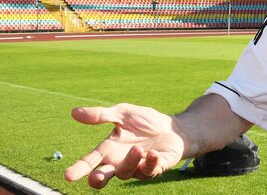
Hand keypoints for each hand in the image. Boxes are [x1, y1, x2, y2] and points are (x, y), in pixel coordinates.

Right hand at [64, 104, 185, 188]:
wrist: (172, 128)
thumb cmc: (144, 122)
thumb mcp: (122, 113)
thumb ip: (101, 115)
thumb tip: (74, 112)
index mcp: (108, 150)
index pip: (90, 162)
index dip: (79, 169)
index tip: (68, 175)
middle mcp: (120, 162)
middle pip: (103, 177)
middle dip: (98, 179)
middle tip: (95, 177)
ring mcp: (137, 167)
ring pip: (127, 173)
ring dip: (130, 161)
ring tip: (138, 148)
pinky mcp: (154, 168)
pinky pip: (149, 171)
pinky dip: (150, 163)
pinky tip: (151, 153)